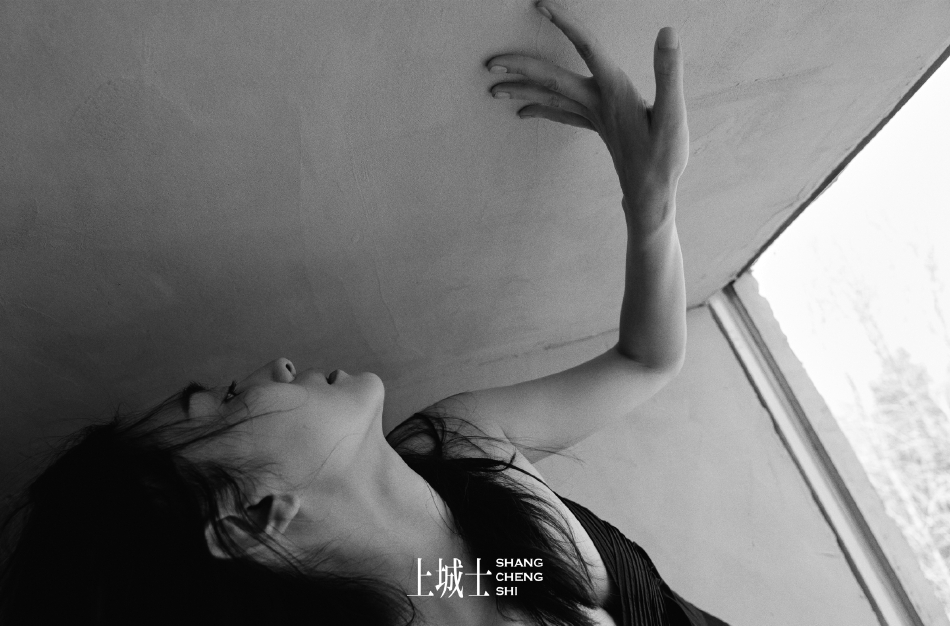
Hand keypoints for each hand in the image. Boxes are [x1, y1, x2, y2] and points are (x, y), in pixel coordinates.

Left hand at [486, 0, 687, 202]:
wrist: (651, 195)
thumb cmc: (664, 158)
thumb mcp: (674, 113)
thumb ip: (668, 71)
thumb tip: (667, 32)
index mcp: (613, 91)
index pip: (587, 47)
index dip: (566, 24)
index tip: (541, 5)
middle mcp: (596, 103)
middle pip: (551, 79)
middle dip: (520, 68)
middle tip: (489, 63)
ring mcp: (593, 117)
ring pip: (550, 98)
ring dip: (522, 89)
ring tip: (494, 86)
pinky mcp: (596, 127)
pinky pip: (561, 114)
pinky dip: (540, 108)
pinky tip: (523, 110)